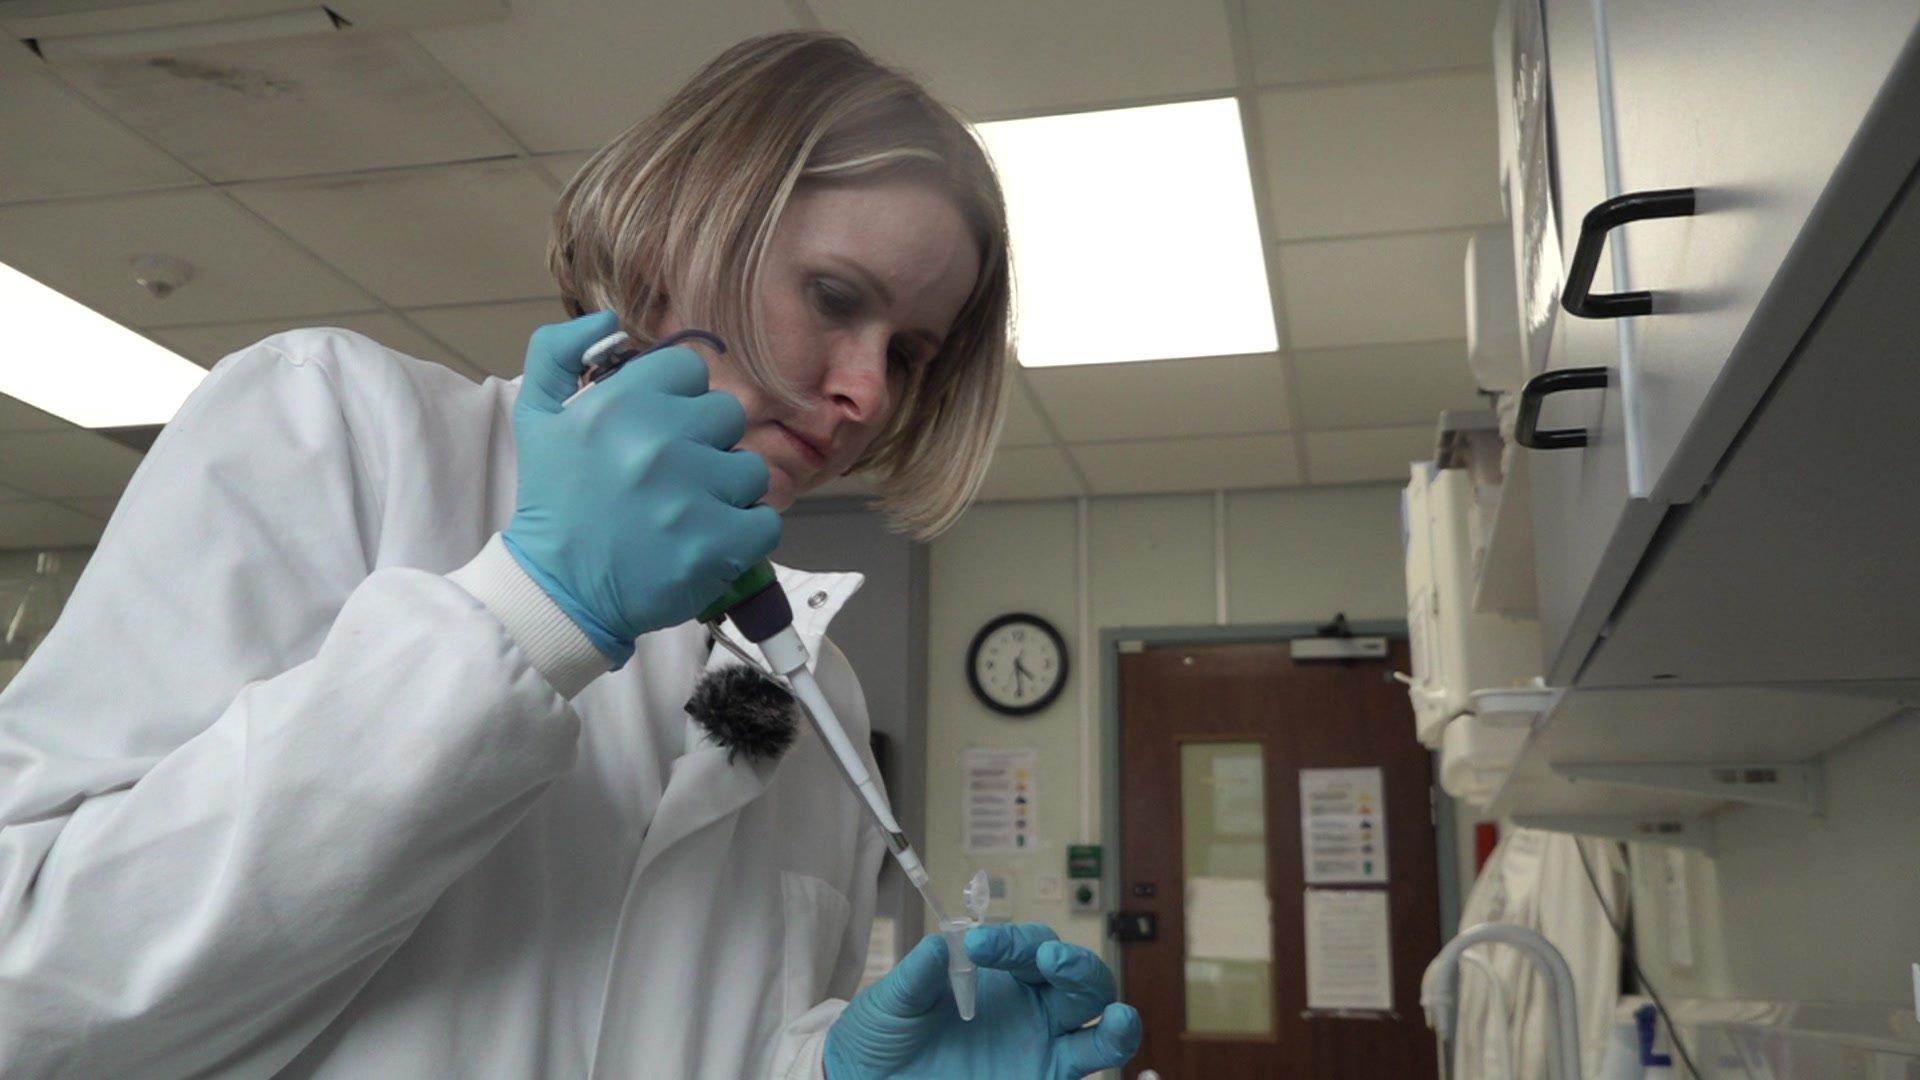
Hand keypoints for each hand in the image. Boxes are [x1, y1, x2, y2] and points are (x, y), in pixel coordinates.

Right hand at [503, 312, 780, 662]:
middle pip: (727, 415)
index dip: (678, 399)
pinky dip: (745, 534)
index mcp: (620, 403)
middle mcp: (658, 441)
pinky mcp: (719, 543)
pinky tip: (708, 540)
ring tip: (689, 512)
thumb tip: (608, 320)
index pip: (690, 368)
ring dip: (727, 491)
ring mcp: (692, 494)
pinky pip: (766, 520)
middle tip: (673, 477)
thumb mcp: (538, 415)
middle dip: (706, 443)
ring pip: (750, 468)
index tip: (660, 430)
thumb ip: (559, 352)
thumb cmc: (556, 502)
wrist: (558, 590)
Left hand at [825, 923, 1141, 1079]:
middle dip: (1074, 965)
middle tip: (1049, 957)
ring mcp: (1043, 1047)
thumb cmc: (884, 1035)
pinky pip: (1087, 1068)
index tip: (982, 943)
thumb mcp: (893, 1001)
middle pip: (1079, 978)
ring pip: (1099, 1026)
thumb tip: (944, 941)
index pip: (1029, 945)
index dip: (1012, 941)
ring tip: (1120, 1017)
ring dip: (1117, 1022)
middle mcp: (1033, 1007)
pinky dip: (1109, 1053)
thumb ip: (920, 973)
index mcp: (1003, 974)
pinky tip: (1112, 1036)